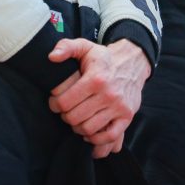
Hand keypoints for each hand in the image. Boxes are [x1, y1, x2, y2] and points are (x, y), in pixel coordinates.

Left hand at [48, 38, 150, 157]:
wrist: (132, 62)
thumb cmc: (104, 58)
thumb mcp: (85, 46)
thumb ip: (66, 47)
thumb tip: (52, 57)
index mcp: (95, 79)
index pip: (65, 102)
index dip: (55, 104)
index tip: (55, 102)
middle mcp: (108, 94)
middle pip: (74, 118)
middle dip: (65, 116)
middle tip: (66, 110)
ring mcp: (119, 107)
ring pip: (89, 129)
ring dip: (78, 128)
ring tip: (76, 119)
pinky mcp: (127, 117)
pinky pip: (109, 137)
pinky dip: (96, 139)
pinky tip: (90, 131)